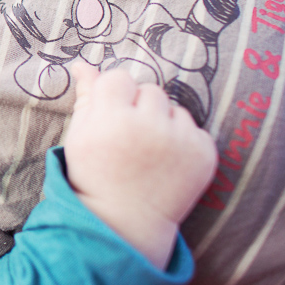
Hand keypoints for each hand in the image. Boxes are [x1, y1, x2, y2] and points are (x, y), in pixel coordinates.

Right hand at [62, 63, 217, 268]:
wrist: (125, 221)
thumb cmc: (95, 174)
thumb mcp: (80, 135)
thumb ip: (86, 97)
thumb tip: (83, 64)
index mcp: (112, 119)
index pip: (119, 77)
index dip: (113, 95)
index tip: (110, 116)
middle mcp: (149, 127)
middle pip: (150, 89)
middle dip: (139, 107)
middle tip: (128, 137)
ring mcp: (180, 142)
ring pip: (174, 108)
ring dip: (163, 122)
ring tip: (148, 150)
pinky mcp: (204, 155)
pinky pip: (194, 129)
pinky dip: (182, 141)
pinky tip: (166, 161)